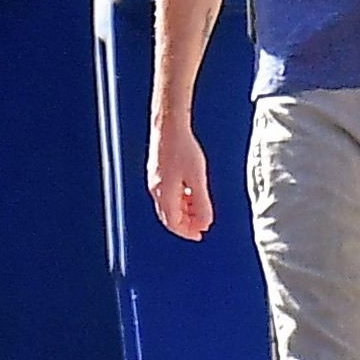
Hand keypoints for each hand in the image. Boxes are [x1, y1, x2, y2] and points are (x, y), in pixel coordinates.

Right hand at [148, 118, 212, 240]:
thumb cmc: (182, 148)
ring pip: (168, 205)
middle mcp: (156, 190)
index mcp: (164, 194)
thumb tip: (205, 222)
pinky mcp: (157, 172)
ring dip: (183, 211)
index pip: (173, 223)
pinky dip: (179, 200)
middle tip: (201, 226)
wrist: (169, 125)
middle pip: (169, 216)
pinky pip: (166, 194)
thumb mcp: (197, 178)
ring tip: (199, 210)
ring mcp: (154, 181)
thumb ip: (201, 203)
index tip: (200, 234)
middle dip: (185, 224)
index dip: (187, 232)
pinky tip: (190, 193)